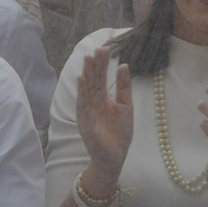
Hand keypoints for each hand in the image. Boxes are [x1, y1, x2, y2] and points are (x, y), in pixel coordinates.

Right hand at [74, 45, 134, 182]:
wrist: (115, 158)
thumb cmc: (119, 133)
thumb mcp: (125, 106)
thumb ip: (123, 87)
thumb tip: (123, 65)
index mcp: (102, 100)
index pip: (100, 79)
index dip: (102, 64)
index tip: (105, 48)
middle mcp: (92, 105)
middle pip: (93, 82)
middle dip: (94, 66)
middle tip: (97, 49)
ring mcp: (88, 114)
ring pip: (86, 91)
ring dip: (87, 75)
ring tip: (87, 60)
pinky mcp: (86, 125)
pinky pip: (84, 108)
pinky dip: (82, 94)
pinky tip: (82, 82)